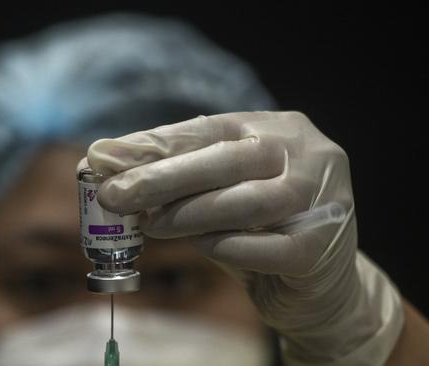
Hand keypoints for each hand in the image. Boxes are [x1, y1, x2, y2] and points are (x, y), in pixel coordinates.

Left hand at [83, 111, 403, 364]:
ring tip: (150, 225)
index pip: (209, 128)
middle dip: (164, 178)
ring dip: (190, 214)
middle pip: (229, 159)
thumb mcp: (220, 194)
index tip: (106, 159)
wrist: (318, 285)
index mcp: (279, 129)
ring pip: (249, 202)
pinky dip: (225, 247)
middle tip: (114, 195)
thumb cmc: (260, 232)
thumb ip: (180, 181)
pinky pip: (266, 247)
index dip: (156, 144)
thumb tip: (113, 170)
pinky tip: (200, 247)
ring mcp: (322, 199)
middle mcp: (307, 154)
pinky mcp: (321, 248)